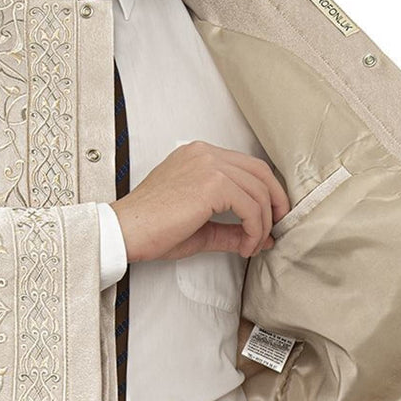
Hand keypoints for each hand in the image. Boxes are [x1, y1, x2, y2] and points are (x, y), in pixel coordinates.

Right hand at [110, 140, 289, 262]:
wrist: (125, 231)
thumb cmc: (151, 229)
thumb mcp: (200, 228)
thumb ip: (230, 229)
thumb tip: (260, 238)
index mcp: (199, 155)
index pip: (247, 166)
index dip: (266, 191)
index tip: (270, 217)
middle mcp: (206, 153)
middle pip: (260, 173)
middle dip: (275, 203)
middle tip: (275, 229)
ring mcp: (209, 165)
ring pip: (259, 192)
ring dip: (263, 224)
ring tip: (252, 246)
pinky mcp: (212, 183)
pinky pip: (250, 207)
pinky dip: (254, 230)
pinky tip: (245, 246)